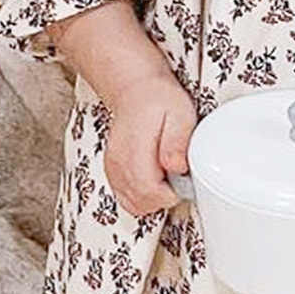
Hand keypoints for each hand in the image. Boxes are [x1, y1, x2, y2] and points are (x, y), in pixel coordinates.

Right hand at [102, 73, 197, 218]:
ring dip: (153, 199)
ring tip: (167, 177)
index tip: (182, 182)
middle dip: (164, 199)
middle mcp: (118, 163)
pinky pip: (125, 197)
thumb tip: (177, 168)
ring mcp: (113, 168)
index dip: (170, 195)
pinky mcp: (112, 170)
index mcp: (135, 150)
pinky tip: (155, 180)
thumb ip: (178, 143)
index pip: (149, 192)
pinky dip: (142, 196)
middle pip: (140, 204)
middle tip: (177, 178)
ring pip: (131, 204)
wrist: (135, 89)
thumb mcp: (180, 115)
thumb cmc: (159, 100)